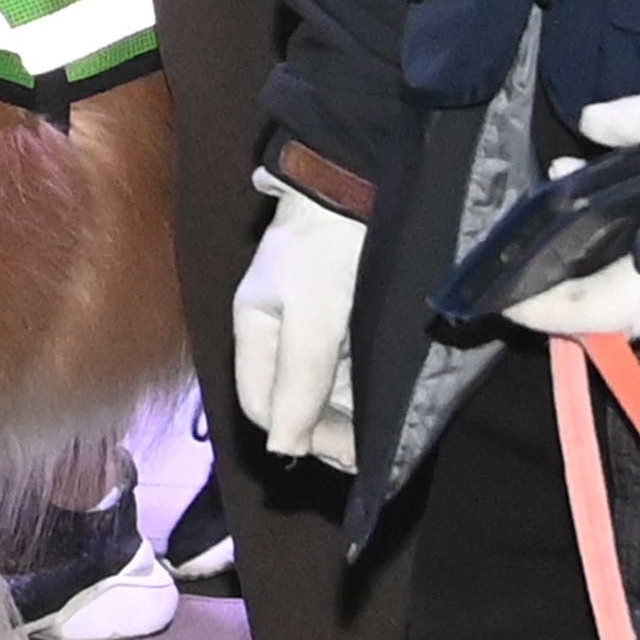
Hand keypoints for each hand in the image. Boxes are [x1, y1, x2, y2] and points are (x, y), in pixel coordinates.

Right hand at [233, 176, 365, 468]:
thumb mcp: (311, 318)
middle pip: (294, 401)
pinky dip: (362, 391)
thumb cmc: (328, 251)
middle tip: (367, 454)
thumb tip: (283, 447)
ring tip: (380, 436)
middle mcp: (280, 334)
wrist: (363, 185)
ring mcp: (314, 326)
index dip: (295, 435)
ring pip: (323, 389)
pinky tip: (385, 403)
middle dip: (325, 432)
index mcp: (254, 330)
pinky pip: (348, 368)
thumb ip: (298, 381)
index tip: (342, 454)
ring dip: (347, 416)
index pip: (261, 405)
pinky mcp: (347, 316)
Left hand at [502, 90, 639, 343]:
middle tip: (519, 253)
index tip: (500, 293)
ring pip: (631, 309)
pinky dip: (622, 275)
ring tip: (557, 226)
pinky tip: (607, 229)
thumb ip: (636, 118)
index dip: (539, 309)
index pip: (589, 314)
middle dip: (555, 290)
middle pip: (602, 318)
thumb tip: (589, 123)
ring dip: (589, 278)